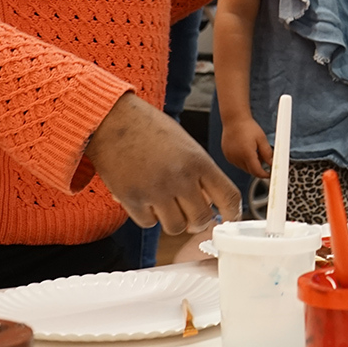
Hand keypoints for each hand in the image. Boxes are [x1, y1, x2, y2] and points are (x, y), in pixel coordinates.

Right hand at [85, 93, 241, 232]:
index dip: (233, 213)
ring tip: (166, 206)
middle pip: (202, 219)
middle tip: (192, 217)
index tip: (229, 218)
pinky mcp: (132, 199)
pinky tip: (146, 200)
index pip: (229, 196)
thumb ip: (199, 172)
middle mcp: (181, 178)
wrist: (114, 119)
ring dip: (173, 221)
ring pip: (176, 227)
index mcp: (199, 161)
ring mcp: (156, 190)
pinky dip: (148, 216)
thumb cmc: (150, 129)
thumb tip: (209, 202)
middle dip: (198, 222)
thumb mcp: (185, 144)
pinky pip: (149, 223)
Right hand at [219, 116, 273, 179]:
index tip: (269, 174)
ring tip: (253, 149)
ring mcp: (230, 157)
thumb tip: (272, 163)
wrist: (234, 119)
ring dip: (250, 164)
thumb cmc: (247, 126)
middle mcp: (236, 157)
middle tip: (263, 156)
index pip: (257, 172)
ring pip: (243, 167)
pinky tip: (245, 149)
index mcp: (246, 154)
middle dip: (258, 167)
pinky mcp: (227, 155)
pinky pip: (237, 163)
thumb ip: (267, 153)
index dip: (265, 175)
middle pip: (250, 171)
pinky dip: (242, 160)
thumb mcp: (262, 139)